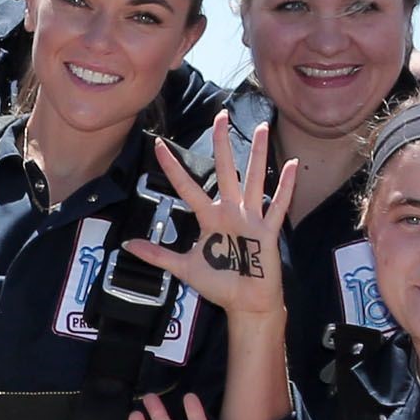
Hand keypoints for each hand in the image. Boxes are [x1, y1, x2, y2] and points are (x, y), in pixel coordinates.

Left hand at [131, 114, 296, 329]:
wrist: (246, 304)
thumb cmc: (220, 285)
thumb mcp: (184, 268)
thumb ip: (158, 254)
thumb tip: (127, 246)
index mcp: (210, 217)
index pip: (188, 187)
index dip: (173, 167)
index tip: (159, 145)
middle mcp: (231, 212)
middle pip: (225, 171)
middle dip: (222, 144)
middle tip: (220, 116)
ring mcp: (251, 219)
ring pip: (254, 179)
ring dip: (259, 154)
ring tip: (263, 128)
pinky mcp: (267, 232)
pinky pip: (278, 206)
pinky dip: (285, 187)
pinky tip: (292, 165)